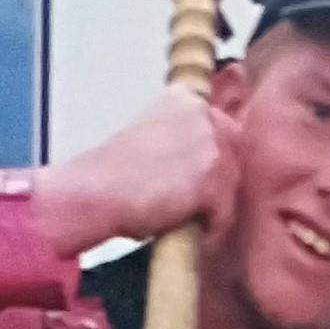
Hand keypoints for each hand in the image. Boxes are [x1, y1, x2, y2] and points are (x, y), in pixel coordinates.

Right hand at [32, 85, 240, 261]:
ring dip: (211, 210)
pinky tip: (185, 229)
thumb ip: (184, 138)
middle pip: (232, 160)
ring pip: (230, 189)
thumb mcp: (154, 136)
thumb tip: (209, 162)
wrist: (96, 190)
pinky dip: (210, 230)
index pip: (222, 131)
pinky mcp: (212, 178)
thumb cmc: (116, 174)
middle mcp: (202, 113)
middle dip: (215, 186)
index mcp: (185, 98)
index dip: (210, 163)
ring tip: (181, 217)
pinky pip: (225, 215)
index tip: (191, 181)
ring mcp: (210, 144)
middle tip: (185, 204)